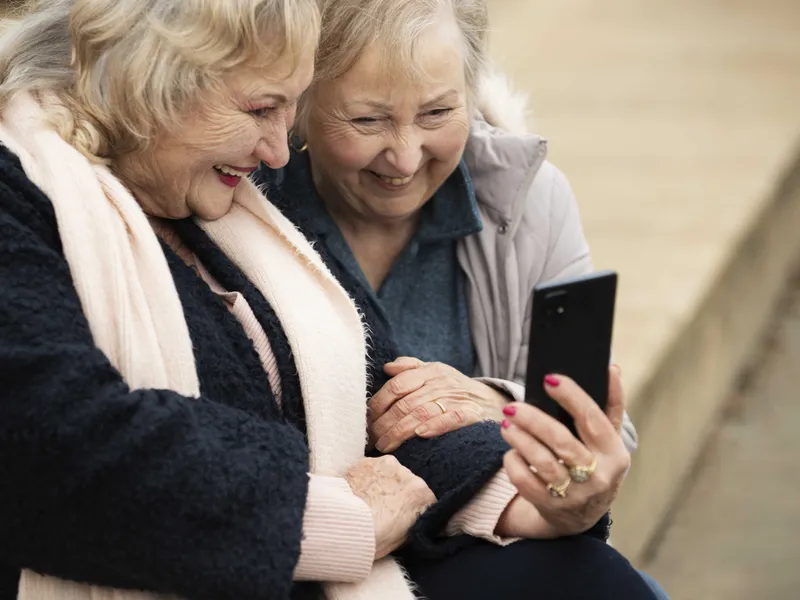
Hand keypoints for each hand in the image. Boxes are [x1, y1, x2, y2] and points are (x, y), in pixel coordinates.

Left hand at [344, 456, 435, 558]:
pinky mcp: (366, 460)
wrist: (343, 524)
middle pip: (407, 482)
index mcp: (421, 494)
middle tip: (384, 508)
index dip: (415, 508)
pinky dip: (368, 478)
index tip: (405, 516)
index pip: (425, 499)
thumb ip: (414, 522)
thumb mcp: (403, 538)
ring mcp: (386, 464)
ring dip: (383, 482)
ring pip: (389, 473)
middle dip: (399, 493)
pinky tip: (359, 491)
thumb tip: (415, 519)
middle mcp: (407, 473)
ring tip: (369, 499)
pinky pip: (371, 469)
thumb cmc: (373, 538)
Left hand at [368, 357, 505, 451]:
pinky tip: (420, 435)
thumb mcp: (436, 373)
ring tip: (386, 445)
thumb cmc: (457, 389)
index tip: (367, 420)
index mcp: (430, 371)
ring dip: (400, 431)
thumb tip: (387, 367)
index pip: (397, 385)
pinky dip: (436, 426)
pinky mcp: (472, 414)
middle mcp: (442, 383)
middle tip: (373, 440)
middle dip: (385, 423)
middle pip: (406, 403)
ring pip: (422, 413)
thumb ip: (411, 369)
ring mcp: (457, 398)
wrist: (495, 402)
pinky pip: (452, 418)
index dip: (379, 403)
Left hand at [500, 366, 629, 536]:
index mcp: (614, 453)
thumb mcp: (608, 439)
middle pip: (561, 441)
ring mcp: (574, 495)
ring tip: (506, 424)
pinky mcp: (550, 507)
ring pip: (541, 462)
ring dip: (520, 439)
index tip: (549, 378)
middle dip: (534, 420)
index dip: (572, 397)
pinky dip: (514, 464)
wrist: (581, 517)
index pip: (592, 419)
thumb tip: (612, 368)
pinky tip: (510, 451)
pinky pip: (525, 482)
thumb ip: (611, 405)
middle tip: (513, 406)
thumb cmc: (595, 465)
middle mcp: (597, 476)